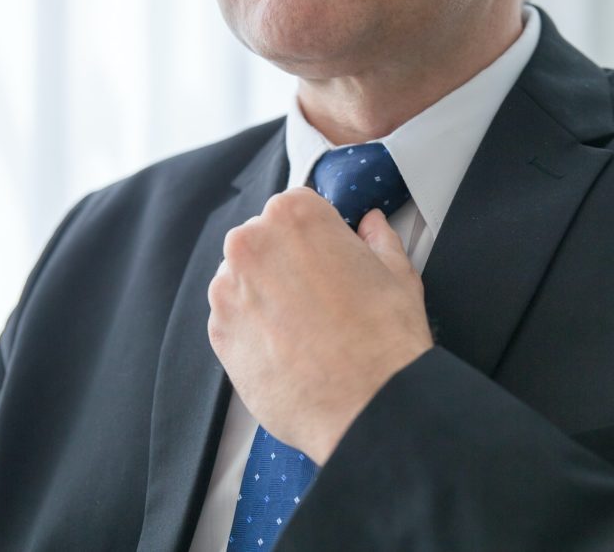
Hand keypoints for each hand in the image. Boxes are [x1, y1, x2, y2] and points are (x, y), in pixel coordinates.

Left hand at [207, 187, 433, 464]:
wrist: (366, 404)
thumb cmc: (386, 336)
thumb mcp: (397, 273)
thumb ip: (378, 239)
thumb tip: (372, 223)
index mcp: (294, 215)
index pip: (295, 209)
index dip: (317, 236)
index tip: (330, 261)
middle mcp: (250, 242)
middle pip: (263, 241)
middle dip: (286, 263)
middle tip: (320, 301)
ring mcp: (227, 289)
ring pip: (243, 280)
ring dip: (265, 296)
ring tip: (304, 331)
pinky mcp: (217, 333)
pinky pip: (232, 319)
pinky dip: (253, 330)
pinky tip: (287, 350)